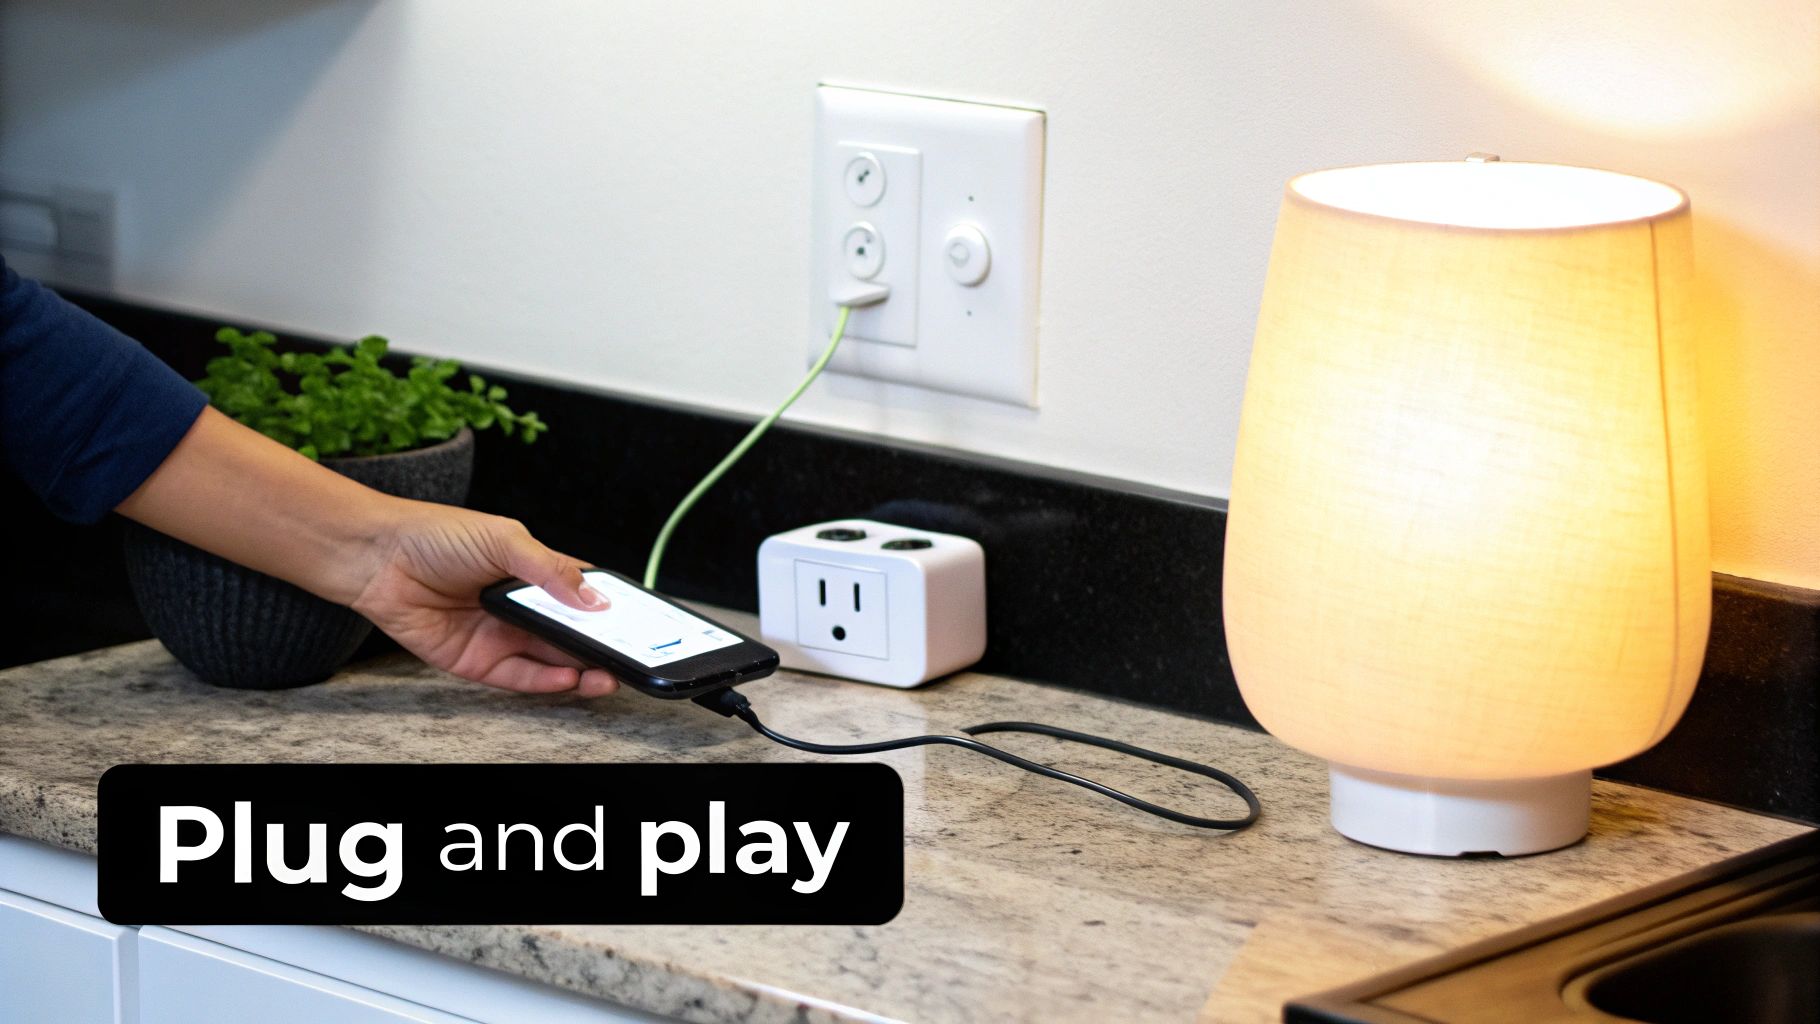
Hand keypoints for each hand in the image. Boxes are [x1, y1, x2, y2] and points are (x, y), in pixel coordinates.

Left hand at [349, 504, 622, 695]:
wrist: (376, 558)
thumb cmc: (435, 536)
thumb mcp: (504, 540)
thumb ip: (551, 570)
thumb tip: (593, 599)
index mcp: (533, 572)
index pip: (582, 593)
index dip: (609, 608)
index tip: (638, 623)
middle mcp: (520, 606)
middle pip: (572, 632)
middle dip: (602, 646)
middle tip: (629, 656)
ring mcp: (500, 635)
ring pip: (552, 659)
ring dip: (582, 668)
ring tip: (607, 674)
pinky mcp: (477, 661)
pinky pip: (519, 676)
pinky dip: (547, 680)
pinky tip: (568, 677)